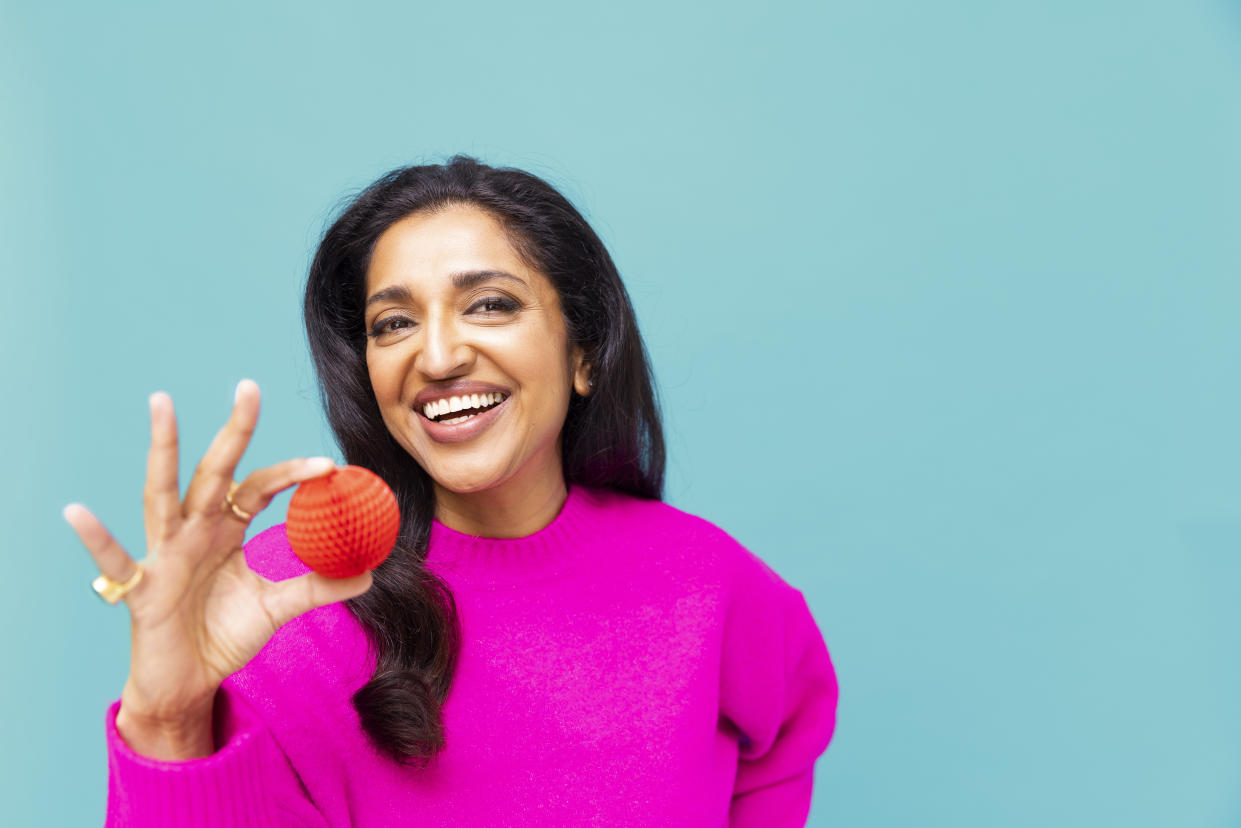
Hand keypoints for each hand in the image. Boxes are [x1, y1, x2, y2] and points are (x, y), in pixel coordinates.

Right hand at [64, 379, 373, 755]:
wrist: (188, 683)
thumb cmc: (224, 635)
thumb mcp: (277, 608)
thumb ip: (319, 587)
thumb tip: (369, 574)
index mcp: (226, 530)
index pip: (259, 487)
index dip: (291, 473)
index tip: (328, 464)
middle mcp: (194, 531)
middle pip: (216, 471)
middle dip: (233, 431)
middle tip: (250, 385)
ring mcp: (164, 554)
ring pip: (162, 492)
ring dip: (163, 449)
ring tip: (162, 403)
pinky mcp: (141, 588)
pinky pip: (115, 561)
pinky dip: (96, 537)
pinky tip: (78, 512)